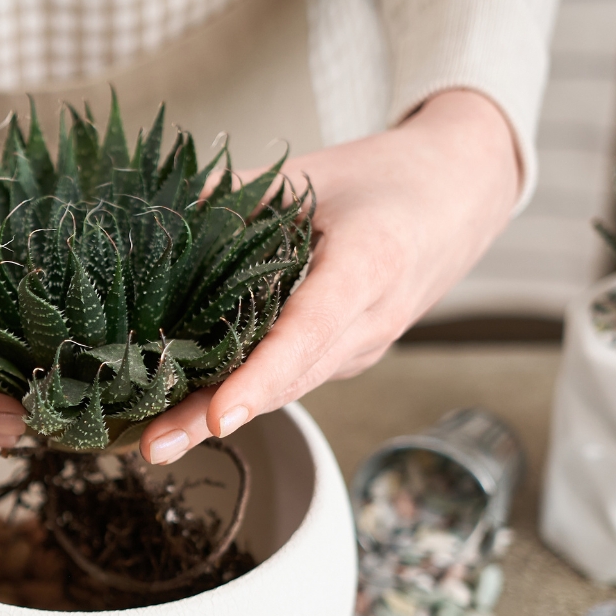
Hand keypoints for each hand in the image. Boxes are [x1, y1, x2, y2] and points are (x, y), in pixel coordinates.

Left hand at [140, 89, 520, 463]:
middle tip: (153, 444)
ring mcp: (365, 347)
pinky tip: (188, 401)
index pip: (309, 332)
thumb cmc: (388, 178)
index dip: (261, 377)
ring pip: (288, 386)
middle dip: (215, 415)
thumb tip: (162, 213)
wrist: (462, 197)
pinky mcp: (352, 357)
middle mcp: (372, 319)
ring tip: (156, 436)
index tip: (219, 416)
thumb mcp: (312, 171)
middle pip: (287, 379)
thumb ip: (237, 194)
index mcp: (370, 263)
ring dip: (220, 414)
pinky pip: (294, 377)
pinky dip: (244, 390)